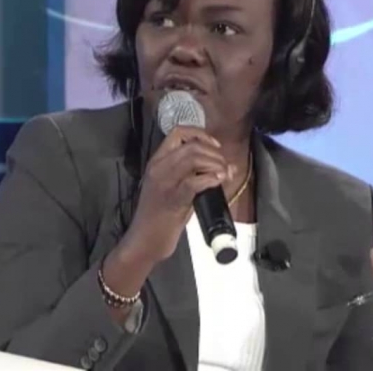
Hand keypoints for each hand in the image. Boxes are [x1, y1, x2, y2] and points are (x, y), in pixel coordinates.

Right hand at [123, 126, 234, 263]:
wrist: (144, 240)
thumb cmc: (160, 216)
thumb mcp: (174, 189)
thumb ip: (197, 176)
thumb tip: (228, 167)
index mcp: (157, 161)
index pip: (178, 132)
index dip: (201, 134)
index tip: (215, 147)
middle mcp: (158, 167)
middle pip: (191, 145)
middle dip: (214, 153)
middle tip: (224, 166)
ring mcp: (164, 182)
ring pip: (193, 157)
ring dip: (215, 163)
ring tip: (223, 174)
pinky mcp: (172, 199)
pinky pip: (194, 181)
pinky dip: (211, 178)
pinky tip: (218, 182)